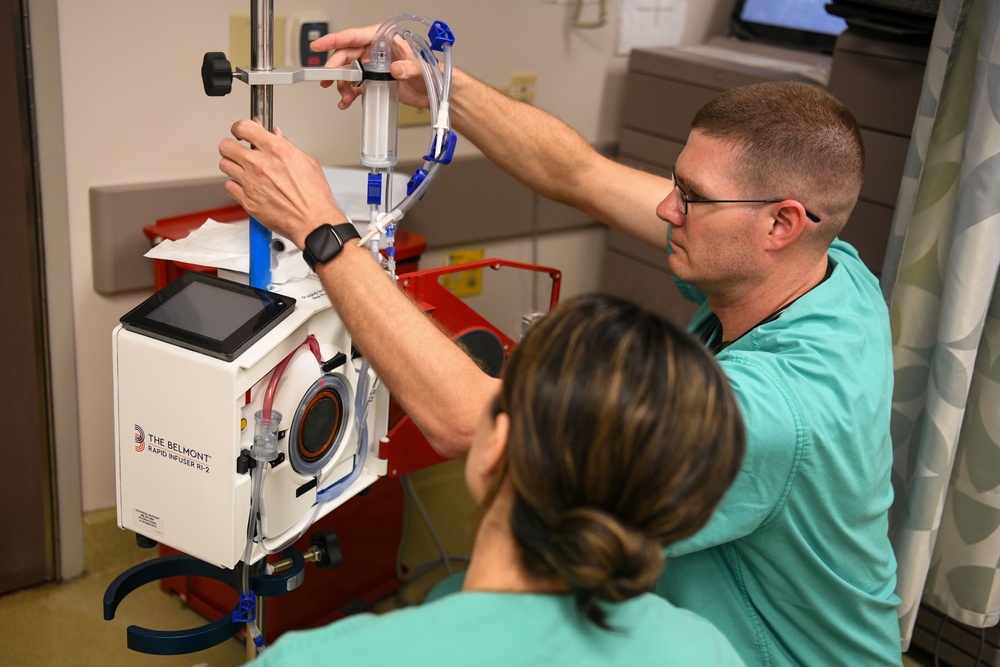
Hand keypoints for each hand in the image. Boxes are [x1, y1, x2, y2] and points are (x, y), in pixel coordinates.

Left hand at [218, 120, 347, 248]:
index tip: (240, 132)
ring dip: (232, 166)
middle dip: (231, 147)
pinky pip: (229, 187)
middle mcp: (260, 164)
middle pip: (226, 146)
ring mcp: (251, 183)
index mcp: (276, 150)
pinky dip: (234, 186)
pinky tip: (245, 186)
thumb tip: (277, 134)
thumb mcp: (307, 162)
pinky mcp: (247, 200)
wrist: (313, 222)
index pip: (244, 127)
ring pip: (224, 165)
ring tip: (242, 170)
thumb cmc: (315, 196)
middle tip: (238, 151)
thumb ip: (288, 145)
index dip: (239, 127)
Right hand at [311, 25, 429, 110]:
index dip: (335, 40)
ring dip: (343, 85)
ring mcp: (374, 65)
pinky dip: (349, 93)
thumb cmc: (429, 72)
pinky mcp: (374, 79)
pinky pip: (356, 84)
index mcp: (384, 38)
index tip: (319, 45)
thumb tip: (397, 68)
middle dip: (336, 68)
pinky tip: (347, 101)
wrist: (432, 91)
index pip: (355, 36)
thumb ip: (409, 66)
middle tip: (328, 79)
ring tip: (344, 97)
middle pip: (347, 55)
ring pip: (349, 71)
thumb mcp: (420, 67)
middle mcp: (376, 50)